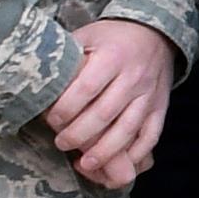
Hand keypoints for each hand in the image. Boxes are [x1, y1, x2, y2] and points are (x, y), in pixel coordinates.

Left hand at [46, 21, 179, 189]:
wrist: (155, 33)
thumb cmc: (112, 38)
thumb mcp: (87, 36)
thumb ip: (68, 57)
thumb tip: (38, 80)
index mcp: (112, 56)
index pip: (86, 88)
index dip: (66, 109)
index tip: (52, 121)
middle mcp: (133, 77)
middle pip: (105, 113)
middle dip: (80, 134)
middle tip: (62, 143)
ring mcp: (149, 95)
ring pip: (128, 129)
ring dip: (105, 151)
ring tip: (85, 164)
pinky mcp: (160, 108)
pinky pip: (151, 136)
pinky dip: (135, 154)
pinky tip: (118, 163)